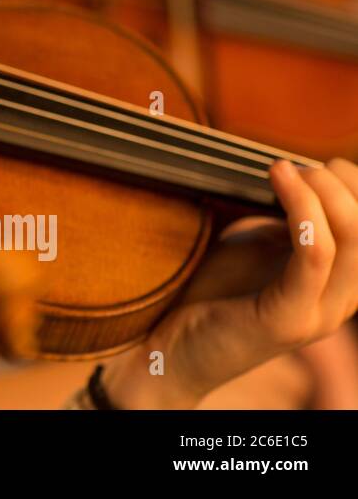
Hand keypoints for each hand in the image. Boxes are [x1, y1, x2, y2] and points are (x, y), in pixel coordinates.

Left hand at [102, 159, 357, 407]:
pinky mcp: (287, 319)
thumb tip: (303, 174)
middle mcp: (340, 303)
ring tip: (285, 170)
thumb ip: (290, 222)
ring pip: (351, 241)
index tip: (319, 165)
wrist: (173, 348)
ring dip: (322, 193)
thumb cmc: (213, 292)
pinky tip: (279, 182)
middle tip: (300, 167)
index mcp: (339, 285)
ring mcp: (317, 315)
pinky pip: (313, 258)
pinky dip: (302, 211)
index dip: (355, 189)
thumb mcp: (261, 247)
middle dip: (342, 187)